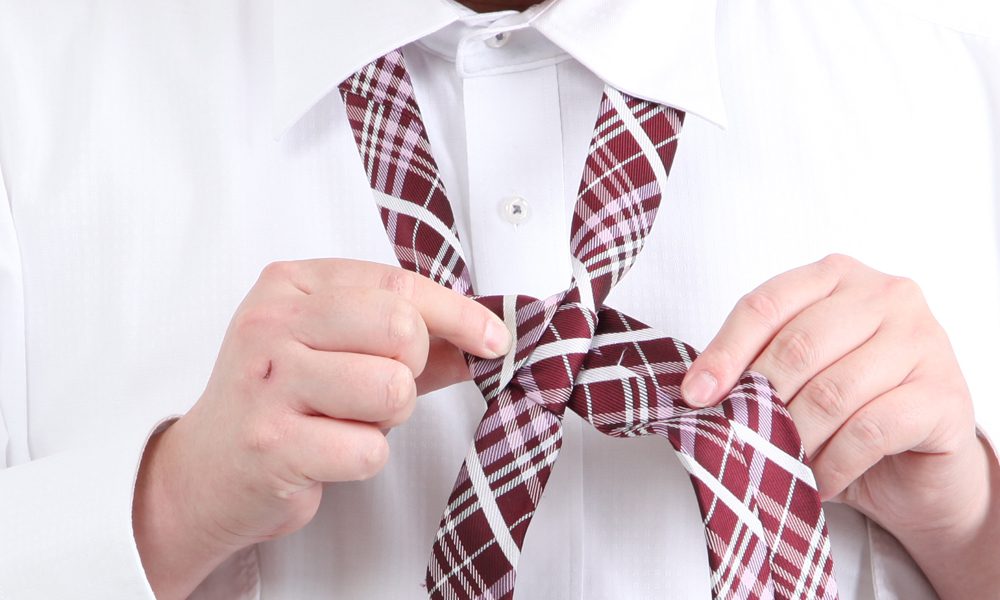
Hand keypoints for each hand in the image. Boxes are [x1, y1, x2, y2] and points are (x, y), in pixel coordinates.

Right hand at [132, 259, 510, 599]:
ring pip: (392, 388)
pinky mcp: (272, 445)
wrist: (204, 473)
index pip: (398, 284)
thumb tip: (484, 337)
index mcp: (290, 285)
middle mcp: (273, 324)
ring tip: (350, 420)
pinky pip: (369, 449)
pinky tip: (328, 453)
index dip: (459, 314)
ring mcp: (268, 383)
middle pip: (401, 329)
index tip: (492, 338)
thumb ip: (408, 337)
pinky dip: (365, 458)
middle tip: (381, 389)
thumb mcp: (333, 349)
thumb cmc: (279, 402)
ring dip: (390, 416)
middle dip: (412, 368)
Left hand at [681, 254, 998, 596]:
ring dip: (795, 439)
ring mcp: (922, 339)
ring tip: (779, 465)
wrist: (920, 468)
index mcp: (836, 277)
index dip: (724, 352)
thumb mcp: (797, 378)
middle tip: (739, 438)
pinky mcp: (943, 393)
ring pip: (832, 391)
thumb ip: (756, 367)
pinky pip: (869, 430)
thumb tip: (697, 391)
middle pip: (797, 345)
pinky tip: (818, 481)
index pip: (766, 304)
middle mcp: (884, 295)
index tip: (696, 395)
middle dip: (759, 400)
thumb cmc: (850, 410)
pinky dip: (833, 464)